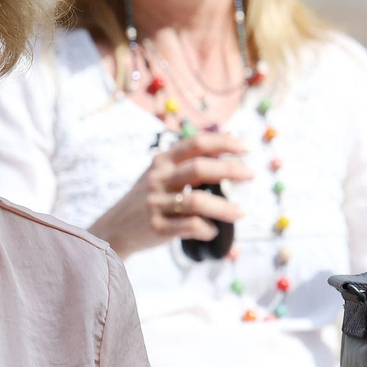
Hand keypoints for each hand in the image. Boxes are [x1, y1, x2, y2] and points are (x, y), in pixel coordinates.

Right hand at [88, 132, 251, 257]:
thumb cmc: (149, 198)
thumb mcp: (161, 173)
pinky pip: (190, 226)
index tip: (245, 147)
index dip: (223, 142)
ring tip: (241, 212)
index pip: (195, 143)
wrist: (116, 228)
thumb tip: (229, 136)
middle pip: (199, 169)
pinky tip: (213, 230)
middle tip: (251, 174)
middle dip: (229, 169)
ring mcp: (156, 204)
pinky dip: (207, 228)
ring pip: (196, 201)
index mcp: (162, 162)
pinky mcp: (157, 227)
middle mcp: (158, 179)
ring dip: (224, 207)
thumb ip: (190, 157)